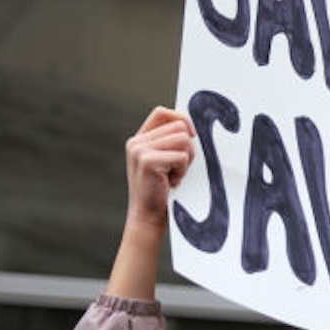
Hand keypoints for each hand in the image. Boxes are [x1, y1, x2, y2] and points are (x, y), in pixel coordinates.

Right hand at [125, 107, 195, 232]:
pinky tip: (171, 182)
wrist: (148, 216)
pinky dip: (183, 170)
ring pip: (183, 140)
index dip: (181, 118)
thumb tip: (194, 125)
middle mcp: (136, 142)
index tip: (191, 135)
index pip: (162, 112)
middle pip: (179, 126)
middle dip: (187, 147)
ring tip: (173, 175)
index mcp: (139, 139)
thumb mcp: (164, 160)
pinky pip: (182, 156)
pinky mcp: (147, 161)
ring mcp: (139, 150)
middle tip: (178, 168)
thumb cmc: (162, 188)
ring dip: (186, 160)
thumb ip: (170, 141)